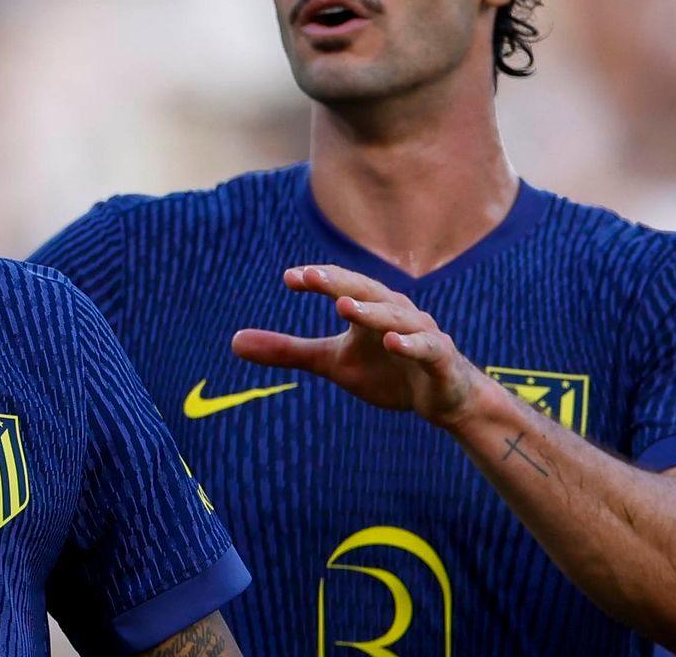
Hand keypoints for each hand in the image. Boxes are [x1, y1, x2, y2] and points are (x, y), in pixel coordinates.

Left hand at [231, 265, 487, 428]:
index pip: (341, 286)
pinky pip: (427, 347)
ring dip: (372, 311)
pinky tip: (392, 342)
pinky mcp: (441, 359)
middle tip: (312, 277)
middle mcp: (395, 312)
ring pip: (396, 316)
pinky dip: (411, 343)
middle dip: (340, 283)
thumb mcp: (332, 363)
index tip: (289, 278)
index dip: (318, 280)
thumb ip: (288, 351)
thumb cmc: (386, 372)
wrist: (442, 399)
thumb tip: (233, 342)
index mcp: (368, 308)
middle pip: (367, 291)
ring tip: (344, 307)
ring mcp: (422, 334)